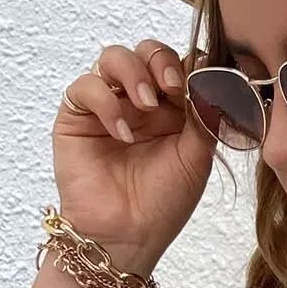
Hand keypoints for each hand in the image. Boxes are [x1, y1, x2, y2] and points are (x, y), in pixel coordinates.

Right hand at [52, 37, 215, 267]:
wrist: (127, 236)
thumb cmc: (162, 203)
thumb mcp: (197, 156)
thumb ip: (204, 113)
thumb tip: (210, 73)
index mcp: (171, 108)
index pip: (178, 64)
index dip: (188, 65)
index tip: (199, 84)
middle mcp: (138, 101)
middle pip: (146, 51)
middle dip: (161, 60)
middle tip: (171, 85)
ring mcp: (107, 105)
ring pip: (113, 56)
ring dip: (134, 72)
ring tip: (147, 107)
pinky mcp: (76, 116)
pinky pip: (86, 86)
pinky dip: (106, 103)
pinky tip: (123, 134)